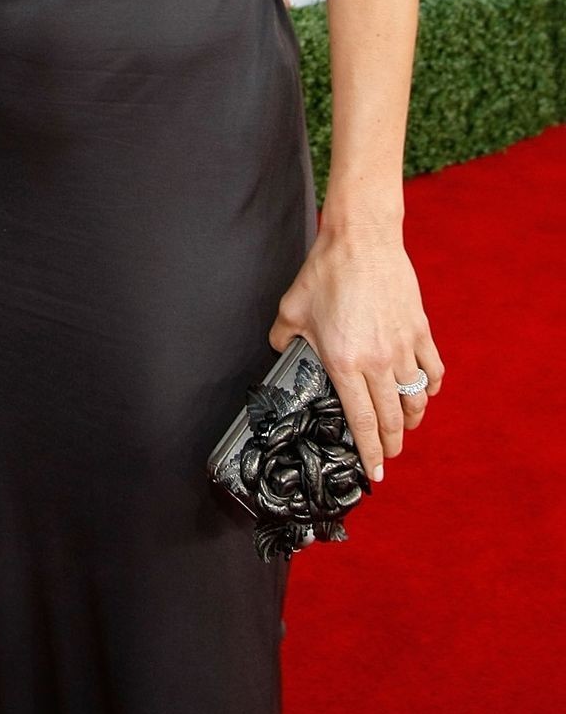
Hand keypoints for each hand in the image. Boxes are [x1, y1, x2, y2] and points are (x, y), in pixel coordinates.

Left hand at [269, 226, 443, 482]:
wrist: (361, 241)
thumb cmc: (325, 272)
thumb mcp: (291, 309)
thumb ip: (283, 339)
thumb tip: (279, 351)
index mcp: (344, 363)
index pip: (362, 421)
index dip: (369, 452)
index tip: (375, 472)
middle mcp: (378, 362)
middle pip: (392, 418)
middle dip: (391, 444)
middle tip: (389, 454)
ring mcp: (403, 347)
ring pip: (416, 399)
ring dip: (412, 419)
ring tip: (405, 427)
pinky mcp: (420, 330)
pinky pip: (433, 369)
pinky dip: (432, 386)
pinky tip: (425, 391)